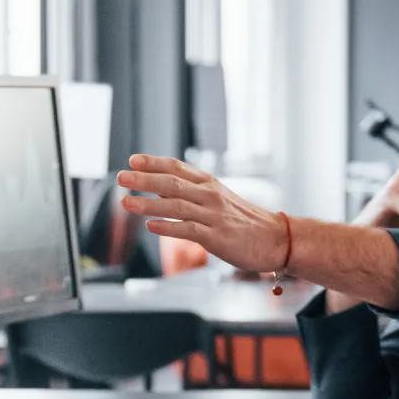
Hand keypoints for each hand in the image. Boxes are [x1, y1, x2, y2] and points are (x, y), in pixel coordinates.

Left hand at [117, 155, 286, 271]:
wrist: (277, 239)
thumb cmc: (245, 222)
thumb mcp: (219, 200)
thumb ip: (190, 195)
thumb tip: (159, 189)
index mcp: (210, 184)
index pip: (177, 167)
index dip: (154, 163)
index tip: (133, 160)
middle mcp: (210, 196)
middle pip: (172, 183)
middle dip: (144, 179)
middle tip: (121, 177)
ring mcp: (213, 216)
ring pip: (176, 205)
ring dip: (148, 203)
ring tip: (126, 202)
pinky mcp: (216, 237)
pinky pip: (188, 230)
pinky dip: (168, 227)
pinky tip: (150, 226)